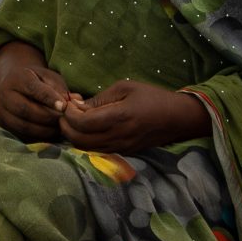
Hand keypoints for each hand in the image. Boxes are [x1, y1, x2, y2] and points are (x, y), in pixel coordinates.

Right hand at [0, 46, 71, 141]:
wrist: (14, 85)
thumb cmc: (37, 81)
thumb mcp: (48, 77)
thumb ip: (60, 88)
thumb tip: (75, 101)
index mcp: (17, 78)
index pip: (33, 89)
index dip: (49, 99)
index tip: (64, 107)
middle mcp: (5, 94)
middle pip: (26, 110)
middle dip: (49, 117)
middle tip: (64, 121)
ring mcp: (1, 111)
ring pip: (24, 126)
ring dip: (45, 130)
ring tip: (60, 129)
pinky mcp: (3, 125)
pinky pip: (22, 135)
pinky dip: (39, 137)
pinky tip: (50, 134)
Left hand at [59, 80, 208, 152]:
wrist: (177, 118)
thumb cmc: (151, 97)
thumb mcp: (125, 87)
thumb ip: (99, 98)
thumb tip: (76, 105)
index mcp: (119, 117)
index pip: (83, 123)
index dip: (69, 114)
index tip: (67, 103)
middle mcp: (119, 136)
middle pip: (80, 140)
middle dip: (66, 127)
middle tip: (64, 113)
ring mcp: (121, 147)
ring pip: (87, 149)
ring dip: (74, 136)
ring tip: (73, 121)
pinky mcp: (124, 152)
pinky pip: (97, 151)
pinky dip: (86, 142)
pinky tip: (87, 129)